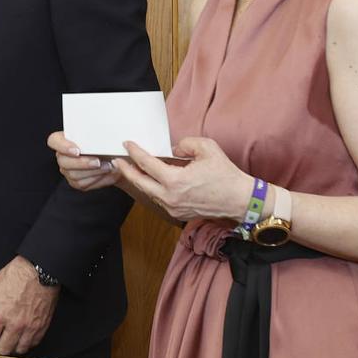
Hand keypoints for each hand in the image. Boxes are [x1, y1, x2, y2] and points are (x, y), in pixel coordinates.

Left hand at [0, 256, 59, 355]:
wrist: (39, 270)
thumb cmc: (15, 276)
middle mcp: (13, 325)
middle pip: (1, 351)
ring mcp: (29, 328)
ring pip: (17, 351)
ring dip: (10, 349)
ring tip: (7, 342)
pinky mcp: (41, 327)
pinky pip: (32, 344)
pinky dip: (25, 344)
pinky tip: (21, 338)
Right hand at [48, 131, 120, 191]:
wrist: (114, 158)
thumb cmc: (105, 144)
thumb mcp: (101, 137)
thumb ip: (97, 137)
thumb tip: (102, 139)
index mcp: (63, 140)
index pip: (53, 141)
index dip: (63, 146)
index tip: (77, 151)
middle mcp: (62, 156)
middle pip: (64, 161)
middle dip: (83, 163)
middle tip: (98, 162)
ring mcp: (67, 170)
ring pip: (74, 175)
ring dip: (94, 172)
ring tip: (108, 167)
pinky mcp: (76, 182)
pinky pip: (83, 184)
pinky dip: (98, 179)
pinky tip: (108, 174)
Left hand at [113, 136, 253, 221]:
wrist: (241, 200)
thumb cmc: (226, 174)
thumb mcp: (207, 148)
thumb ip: (185, 144)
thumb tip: (172, 150)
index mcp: (175, 181)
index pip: (147, 164)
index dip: (135, 153)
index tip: (127, 144)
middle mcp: (170, 197)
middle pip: (140, 182)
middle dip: (126, 170)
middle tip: (117, 160)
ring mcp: (173, 208)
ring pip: (149, 192)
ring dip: (139, 180)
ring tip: (132, 168)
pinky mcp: (178, 213)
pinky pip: (159, 199)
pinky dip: (153, 188)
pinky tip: (151, 180)